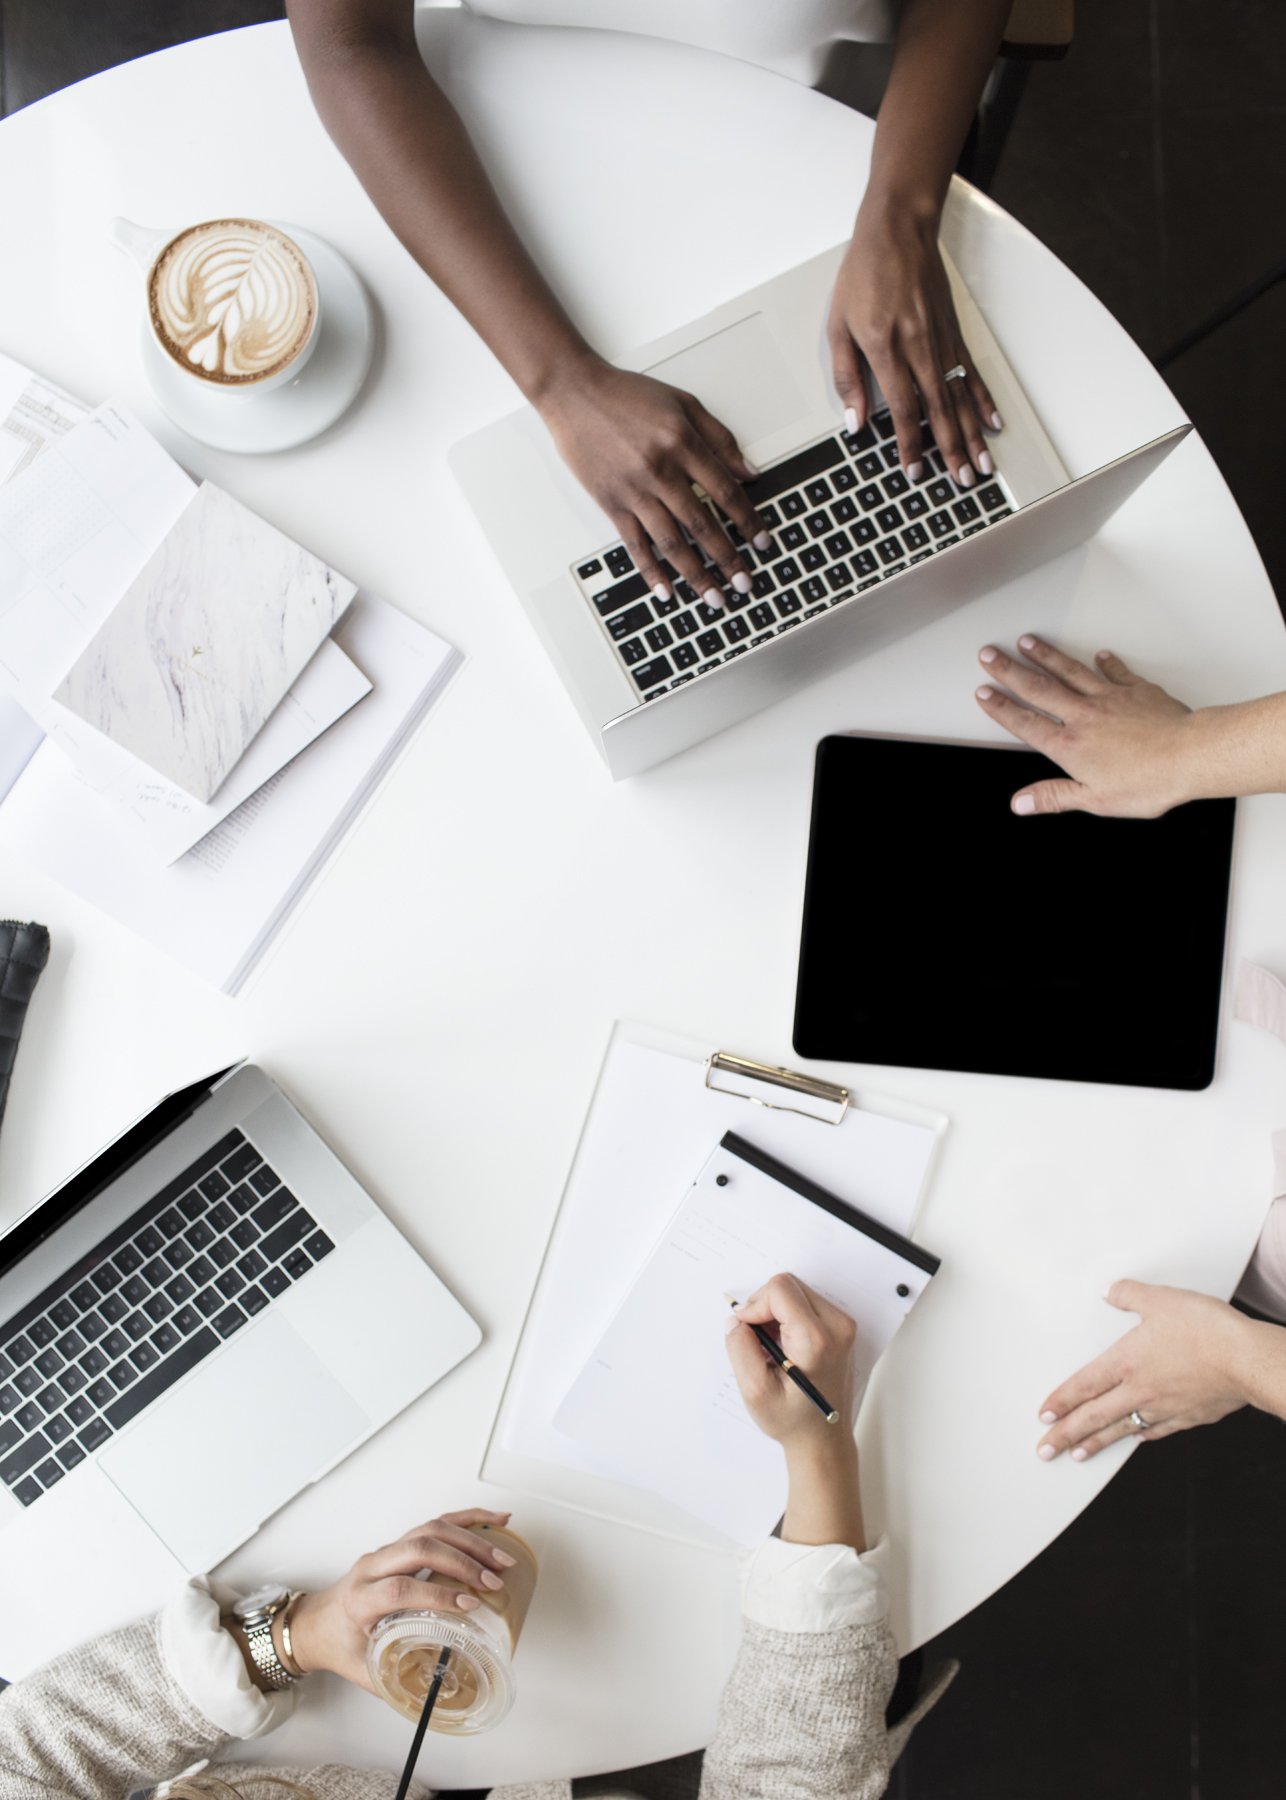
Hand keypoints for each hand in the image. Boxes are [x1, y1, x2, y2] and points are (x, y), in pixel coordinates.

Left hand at [287, 1509, 514, 1690]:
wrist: (314, 1623)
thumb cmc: (338, 1644)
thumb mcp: (363, 1670)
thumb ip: (397, 1679)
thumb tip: (440, 1695)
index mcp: (361, 1599)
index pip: (401, 1587)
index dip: (438, 1593)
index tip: (469, 1604)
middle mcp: (373, 1567)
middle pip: (420, 1548)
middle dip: (463, 1561)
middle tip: (493, 1581)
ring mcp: (387, 1551)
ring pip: (430, 1529)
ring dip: (470, 1539)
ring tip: (501, 1557)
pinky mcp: (400, 1544)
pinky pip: (435, 1523)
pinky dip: (467, 1519)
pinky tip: (493, 1520)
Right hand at [539, 357, 771, 612]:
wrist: (575, 393)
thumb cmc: (627, 395)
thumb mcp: (684, 403)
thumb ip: (720, 438)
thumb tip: (749, 473)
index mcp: (682, 443)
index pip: (726, 491)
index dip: (748, 521)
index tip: (762, 542)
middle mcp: (660, 470)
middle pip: (702, 524)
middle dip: (728, 559)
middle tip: (744, 583)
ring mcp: (634, 491)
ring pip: (672, 543)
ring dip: (696, 575)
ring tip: (713, 597)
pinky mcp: (611, 503)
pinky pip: (635, 545)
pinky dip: (651, 572)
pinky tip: (666, 591)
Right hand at [725, 1273, 858, 1448]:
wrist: (823, 1440)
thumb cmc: (792, 1420)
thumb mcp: (755, 1391)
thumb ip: (740, 1348)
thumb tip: (736, 1319)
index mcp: (816, 1340)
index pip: (780, 1290)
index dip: (754, 1305)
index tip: (746, 1331)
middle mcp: (837, 1327)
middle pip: (789, 1286)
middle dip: (764, 1307)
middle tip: (756, 1341)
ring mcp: (843, 1326)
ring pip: (796, 1292)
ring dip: (775, 1312)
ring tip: (770, 1346)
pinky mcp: (842, 1328)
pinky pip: (806, 1303)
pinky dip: (788, 1316)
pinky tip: (784, 1345)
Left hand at [828, 200, 998, 486]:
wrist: (898, 230)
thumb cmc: (864, 275)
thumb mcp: (838, 326)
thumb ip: (846, 378)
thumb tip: (855, 422)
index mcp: (887, 350)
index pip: (904, 409)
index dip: (910, 444)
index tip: (915, 470)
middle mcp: (920, 348)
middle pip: (939, 410)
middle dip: (951, 450)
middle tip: (961, 481)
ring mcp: (941, 341)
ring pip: (959, 397)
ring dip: (972, 434)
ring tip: (982, 465)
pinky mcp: (953, 332)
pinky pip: (971, 373)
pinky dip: (982, 400)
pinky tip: (992, 422)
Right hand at [975, 636, 1194, 816]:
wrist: (1189, 755)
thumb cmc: (1148, 780)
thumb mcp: (1095, 800)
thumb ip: (1054, 797)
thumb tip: (1022, 803)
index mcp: (1070, 745)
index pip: (1025, 722)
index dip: (1000, 708)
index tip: (983, 693)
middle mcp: (1083, 716)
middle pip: (1038, 688)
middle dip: (1009, 670)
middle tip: (989, 654)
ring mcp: (1109, 698)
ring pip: (1069, 671)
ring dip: (1046, 655)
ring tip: (1027, 642)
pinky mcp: (1135, 690)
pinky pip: (1115, 671)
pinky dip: (1105, 662)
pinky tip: (1098, 654)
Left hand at [1036, 1281, 1252, 1461]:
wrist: (1247, 1361)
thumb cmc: (1205, 1330)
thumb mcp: (1160, 1299)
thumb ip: (1129, 1294)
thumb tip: (1109, 1291)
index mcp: (1126, 1362)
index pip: (1083, 1385)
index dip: (1061, 1401)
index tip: (1044, 1416)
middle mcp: (1140, 1390)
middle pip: (1094, 1416)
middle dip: (1065, 1435)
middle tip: (1045, 1451)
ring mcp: (1164, 1407)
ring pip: (1121, 1429)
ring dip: (1097, 1442)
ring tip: (1078, 1455)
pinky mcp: (1189, 1416)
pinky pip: (1157, 1430)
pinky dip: (1141, 1436)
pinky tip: (1135, 1438)